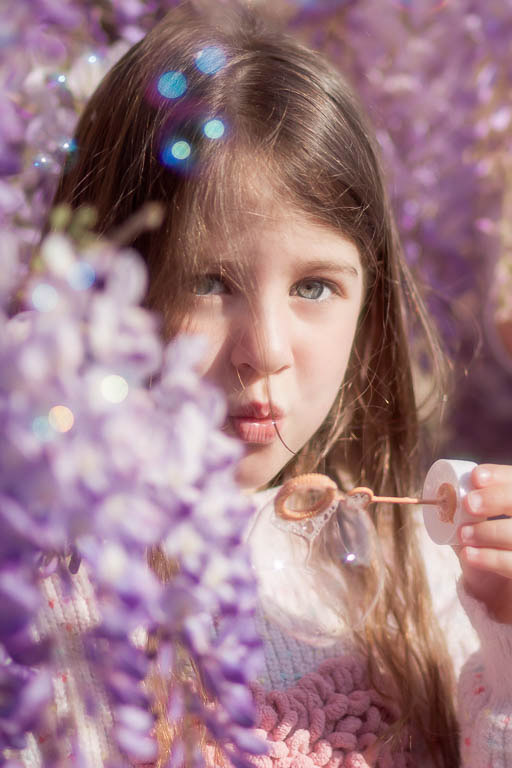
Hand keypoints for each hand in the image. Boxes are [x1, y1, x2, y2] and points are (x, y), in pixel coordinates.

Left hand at [453, 464, 511, 623]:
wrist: (494, 579)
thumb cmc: (482, 539)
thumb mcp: (474, 520)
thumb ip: (467, 507)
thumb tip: (443, 493)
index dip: (499, 476)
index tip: (476, 477)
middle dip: (495, 499)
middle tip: (469, 503)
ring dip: (488, 531)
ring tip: (463, 535)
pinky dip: (489, 558)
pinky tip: (469, 555)